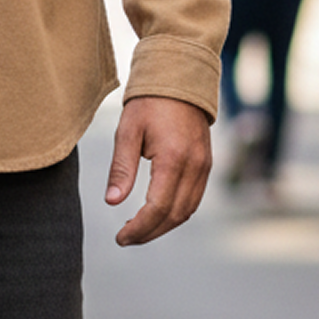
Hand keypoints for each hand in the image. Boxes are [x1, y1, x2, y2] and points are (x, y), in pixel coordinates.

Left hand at [105, 96, 211, 246]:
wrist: (180, 80)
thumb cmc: (149, 103)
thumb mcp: (128, 132)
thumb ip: (121, 168)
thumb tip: (112, 202)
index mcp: (174, 158)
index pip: (158, 207)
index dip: (139, 228)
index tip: (121, 237)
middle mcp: (195, 166)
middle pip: (175, 215)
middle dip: (150, 232)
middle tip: (126, 238)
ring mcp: (204, 167)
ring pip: (187, 211)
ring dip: (163, 226)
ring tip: (138, 230)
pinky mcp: (206, 165)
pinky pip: (194, 199)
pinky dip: (176, 213)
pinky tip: (157, 215)